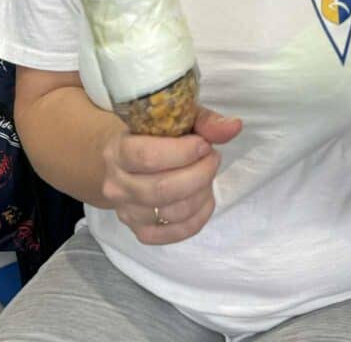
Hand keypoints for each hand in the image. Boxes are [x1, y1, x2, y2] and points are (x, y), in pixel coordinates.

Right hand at [100, 106, 241, 245]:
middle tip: (212, 158)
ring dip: (202, 192)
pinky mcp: (141, 232)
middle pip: (163, 189)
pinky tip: (205, 196)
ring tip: (207, 174)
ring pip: (174, 212)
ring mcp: (127, 212)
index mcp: (118, 151)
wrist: (127, 161)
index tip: (204, 144)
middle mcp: (117, 185)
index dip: (183, 152)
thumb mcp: (176, 118)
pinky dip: (200, 216)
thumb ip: (204, 122)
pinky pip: (177, 232)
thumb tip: (234, 126)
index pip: (147, 157)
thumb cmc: (155, 134)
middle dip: (200, 173)